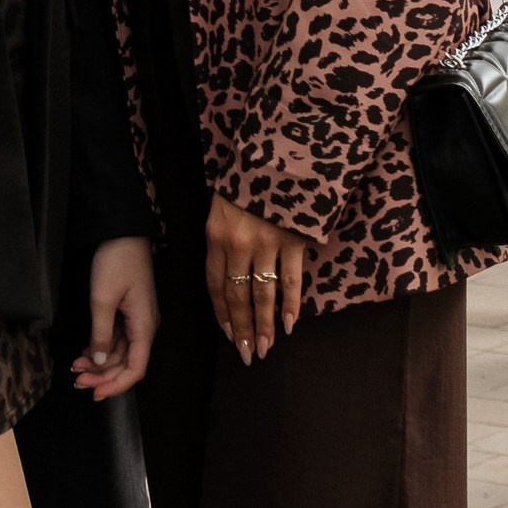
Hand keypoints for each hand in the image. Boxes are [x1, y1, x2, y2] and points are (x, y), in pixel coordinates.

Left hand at [70, 236, 157, 400]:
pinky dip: (100, 348)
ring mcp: (136, 320)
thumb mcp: (102, 298)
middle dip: (103, 376)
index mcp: (144, 326)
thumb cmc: (116, 260)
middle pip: (127, 364)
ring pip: (120, 353)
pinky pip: (116, 339)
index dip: (116, 385)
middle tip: (76, 380)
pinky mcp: (127, 312)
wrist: (122, 231)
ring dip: (99, 363)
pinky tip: (84, 353)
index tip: (94, 393)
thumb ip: (101, 334)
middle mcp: (144, 327)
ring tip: (75, 367)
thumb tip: (100, 363)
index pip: (136, 369)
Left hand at [204, 195, 305, 364]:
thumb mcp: (223, 206)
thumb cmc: (248, 181)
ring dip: (263, 325)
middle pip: (236, 295)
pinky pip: (291, 280)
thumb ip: (223, 239)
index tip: (228, 334)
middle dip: (240, 328)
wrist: (281, 152)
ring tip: (264, 348)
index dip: (221, 313)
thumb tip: (228, 275)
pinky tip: (288, 325)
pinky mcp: (292, 241)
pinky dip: (290, 305)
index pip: (214, 284)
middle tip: (246, 354)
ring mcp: (266, 243)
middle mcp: (237, 243)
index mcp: (216, 235)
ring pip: (263, 294)